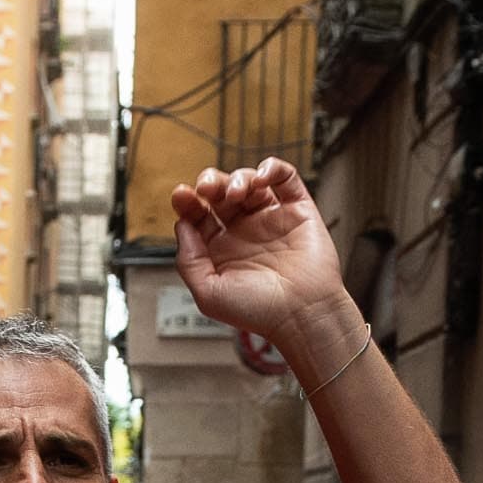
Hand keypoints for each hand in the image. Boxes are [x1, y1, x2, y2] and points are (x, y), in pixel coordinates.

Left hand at [170, 162, 350, 355]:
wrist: (301, 315)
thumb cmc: (258, 312)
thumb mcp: (208, 293)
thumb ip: (188, 260)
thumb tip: (181, 225)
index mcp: (221, 249)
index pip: (199, 215)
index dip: (188, 201)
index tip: (181, 195)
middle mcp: (244, 231)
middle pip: (221, 193)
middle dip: (210, 182)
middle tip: (207, 188)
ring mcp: (271, 219)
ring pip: (249, 182)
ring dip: (239, 178)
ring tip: (237, 193)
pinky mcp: (297, 210)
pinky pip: (285, 178)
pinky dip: (272, 168)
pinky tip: (262, 176)